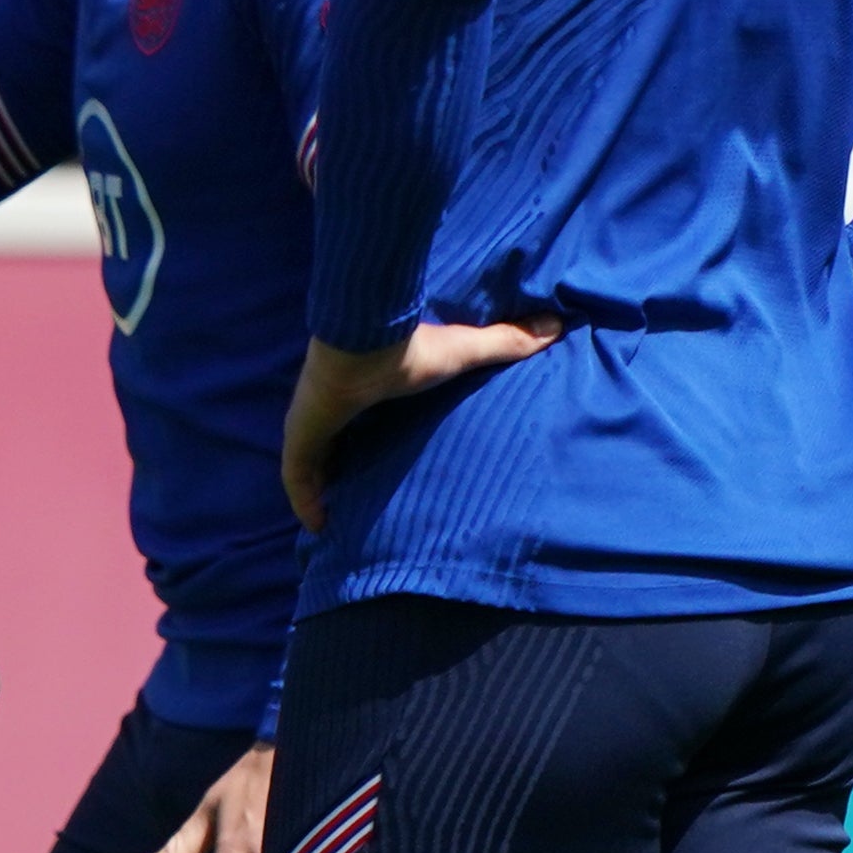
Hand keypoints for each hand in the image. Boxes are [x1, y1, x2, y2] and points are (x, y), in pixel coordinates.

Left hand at [281, 320, 563, 530]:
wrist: (366, 341)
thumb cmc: (411, 347)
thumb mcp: (466, 350)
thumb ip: (506, 342)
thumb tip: (555, 327)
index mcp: (363, 389)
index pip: (357, 415)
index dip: (360, 432)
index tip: (372, 452)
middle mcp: (332, 408)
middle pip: (329, 444)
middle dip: (337, 466)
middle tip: (354, 493)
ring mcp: (311, 424)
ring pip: (308, 464)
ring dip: (319, 488)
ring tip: (335, 517)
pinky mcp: (301, 440)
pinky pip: (296, 479)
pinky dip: (305, 502)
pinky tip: (318, 526)